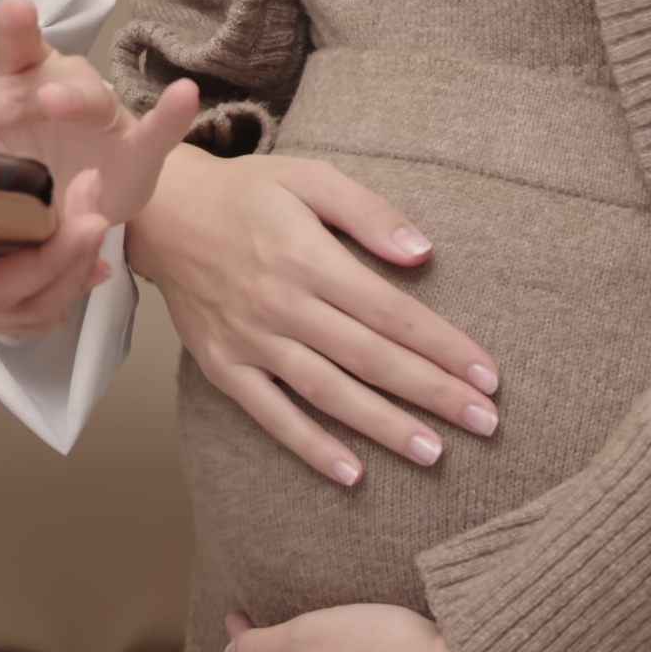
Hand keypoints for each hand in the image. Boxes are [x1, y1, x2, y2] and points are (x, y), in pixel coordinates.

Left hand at [0, 0, 202, 226]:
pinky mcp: (134, 148)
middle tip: (11, 16)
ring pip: (85, 98)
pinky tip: (183, 95)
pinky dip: (170, 115)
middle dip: (17, 43)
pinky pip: (156, 131)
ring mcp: (95, 114)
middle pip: (25, 67)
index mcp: (5, 70)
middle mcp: (50, 82)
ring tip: (54, 99)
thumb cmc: (12, 131)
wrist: (76, 193)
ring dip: (73, 98)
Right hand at [129, 146, 500, 483]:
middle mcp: (282, 304)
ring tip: (434, 452)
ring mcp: (251, 340)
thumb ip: (368, 212)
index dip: (442, 345)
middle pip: (370, 358)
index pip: (390, 311)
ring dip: (383, 427)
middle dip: (432, 393)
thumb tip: (423, 252)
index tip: (488, 374)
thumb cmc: (248, 194)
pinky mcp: (225, 367)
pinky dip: (309, 446)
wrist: (162, 214)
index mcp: (308, 256)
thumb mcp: (310, 178)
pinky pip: (271, 414)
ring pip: (328, 392)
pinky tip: (351, 473)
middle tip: (485, 422)